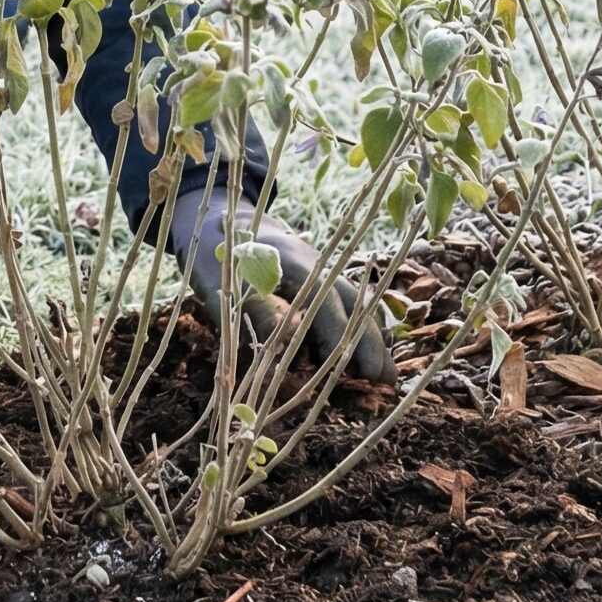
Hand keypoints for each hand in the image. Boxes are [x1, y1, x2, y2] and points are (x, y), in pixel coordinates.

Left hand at [167, 185, 393, 385]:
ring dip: (371, 338)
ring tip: (385, 376)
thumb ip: (253, 309)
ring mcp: (321, 271)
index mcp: (290, 263)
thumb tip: (284, 341)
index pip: (322, 300)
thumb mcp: (222, 282)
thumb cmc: (216, 256)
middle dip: (367, 341)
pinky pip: (350, 305)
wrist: (222, 221)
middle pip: (352, 302)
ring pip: (357, 304)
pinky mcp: (320, 281)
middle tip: (380, 379)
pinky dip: (362, 328)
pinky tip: (368, 356)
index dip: (336, 333)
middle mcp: (315, 264)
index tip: (346, 365)